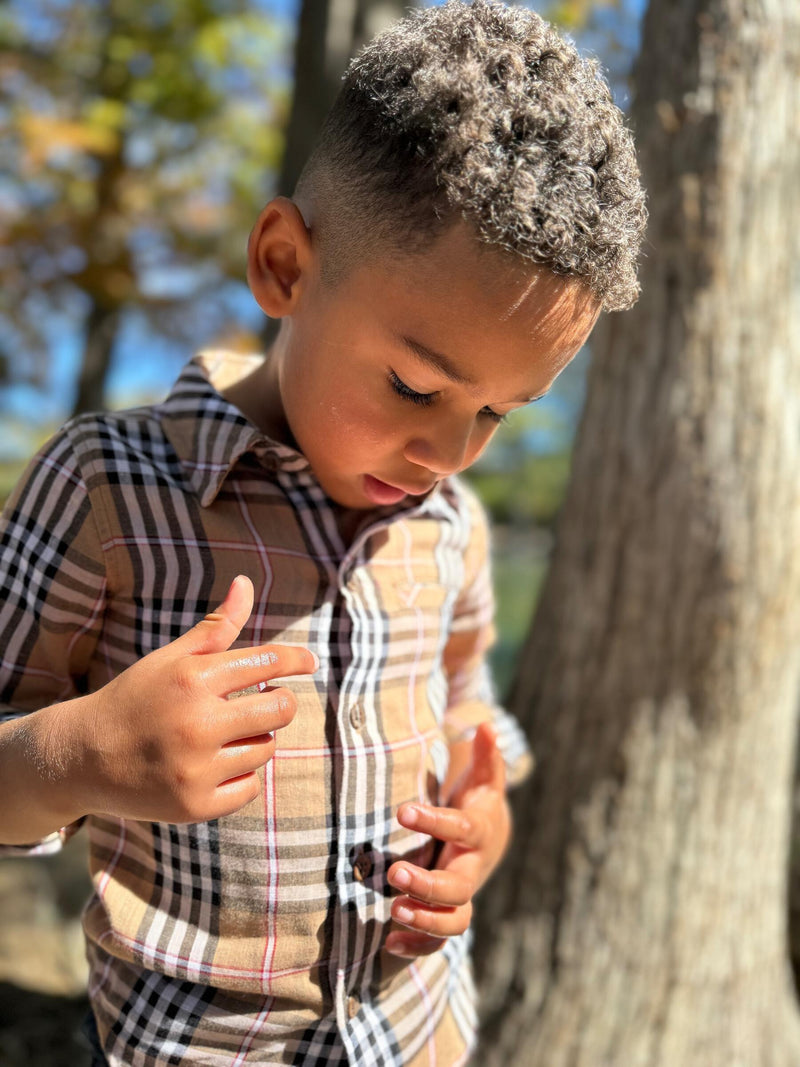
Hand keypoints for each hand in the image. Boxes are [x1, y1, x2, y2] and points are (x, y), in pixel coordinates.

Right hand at [54, 575, 316, 824]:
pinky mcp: (196, 805)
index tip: (308, 662)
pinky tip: (210, 766)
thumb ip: (217, 627)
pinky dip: (239, 777)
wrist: (82, 757)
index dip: (296, 660)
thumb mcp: (172, 658)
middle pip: (281, 709)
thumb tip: (246, 582)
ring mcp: (196, 768)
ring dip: (254, 740)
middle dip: (278, 702)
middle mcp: (197, 723)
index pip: (269, 662)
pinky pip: (251, 787)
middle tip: (262, 702)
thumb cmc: (137, 699)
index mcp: (193, 679)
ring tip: (219, 736)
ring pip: (266, 749)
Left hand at [384, 721, 509, 957]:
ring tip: (393, 911)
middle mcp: (472, 868)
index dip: (435, 821)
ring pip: (455, 920)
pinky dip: (416, 946)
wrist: (487, 841)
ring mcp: (463, 895)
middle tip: (394, 874)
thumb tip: (485, 724)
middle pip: (460, 886)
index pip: (461, 828)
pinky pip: (438, 942)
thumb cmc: (477, 802)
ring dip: (425, 921)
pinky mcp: (449, 915)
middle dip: (429, 885)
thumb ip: (485, 755)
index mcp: (478, 832)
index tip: (403, 811)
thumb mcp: (482, 778)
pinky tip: (388, 943)